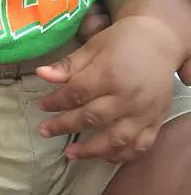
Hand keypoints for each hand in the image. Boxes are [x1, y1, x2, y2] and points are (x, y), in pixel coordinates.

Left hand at [37, 17, 180, 161]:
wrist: (158, 43)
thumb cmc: (120, 42)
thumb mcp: (92, 47)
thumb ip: (68, 65)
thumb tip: (40, 74)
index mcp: (109, 74)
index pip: (77, 94)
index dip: (56, 102)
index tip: (40, 106)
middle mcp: (128, 97)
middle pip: (92, 118)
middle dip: (65, 125)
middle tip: (44, 130)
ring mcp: (144, 113)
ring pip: (116, 140)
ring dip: (91, 150)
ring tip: (70, 154)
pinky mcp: (156, 123)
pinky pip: (140, 147)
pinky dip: (122, 156)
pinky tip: (104, 157)